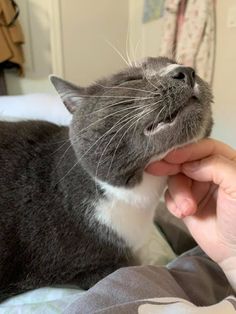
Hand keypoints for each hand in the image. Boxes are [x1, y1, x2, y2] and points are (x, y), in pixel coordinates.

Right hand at [146, 139, 235, 272]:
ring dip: (177, 192)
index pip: (203, 148)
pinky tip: (182, 213)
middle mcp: (209, 173)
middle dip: (171, 166)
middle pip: (184, 161)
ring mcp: (196, 189)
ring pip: (175, 179)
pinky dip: (172, 203)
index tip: (170, 157)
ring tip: (186, 209)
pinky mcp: (185, 204)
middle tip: (156, 169)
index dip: (186, 150)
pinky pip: (170, 196)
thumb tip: (188, 165)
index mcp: (226, 163)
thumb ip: (215, 166)